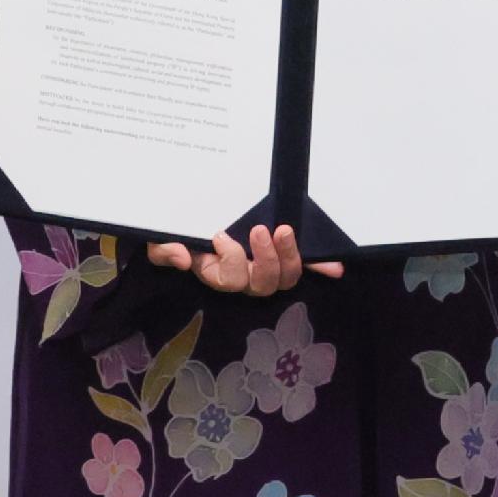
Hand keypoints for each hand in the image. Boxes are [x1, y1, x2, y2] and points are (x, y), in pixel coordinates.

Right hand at [152, 224, 340, 294]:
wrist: (193, 212)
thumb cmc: (176, 229)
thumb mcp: (160, 237)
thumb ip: (163, 249)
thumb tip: (179, 257)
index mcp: (216, 272)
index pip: (229, 279)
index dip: (230, 261)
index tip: (221, 235)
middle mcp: (244, 275)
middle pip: (263, 284)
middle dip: (266, 260)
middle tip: (261, 230)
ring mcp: (266, 265)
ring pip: (285, 278)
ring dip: (289, 257)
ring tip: (285, 230)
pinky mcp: (283, 253)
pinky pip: (304, 265)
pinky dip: (320, 267)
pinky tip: (336, 267)